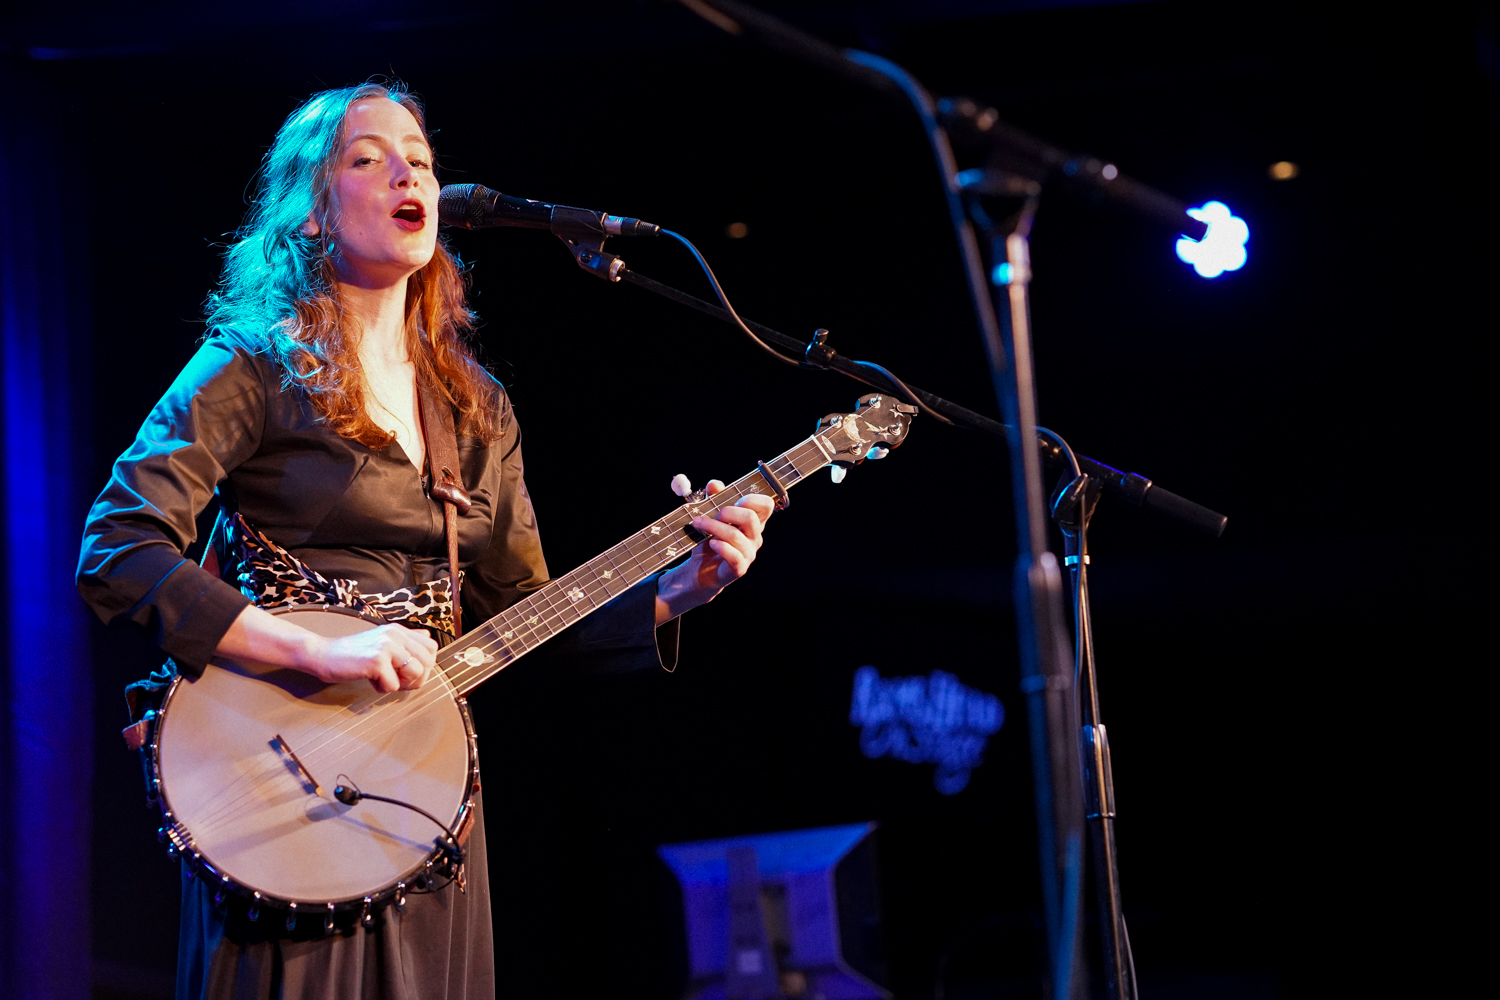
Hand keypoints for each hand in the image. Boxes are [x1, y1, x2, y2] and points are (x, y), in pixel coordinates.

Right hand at [309, 624, 438, 692]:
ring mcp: (386, 646)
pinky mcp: (376, 661)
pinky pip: (394, 685)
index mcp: (399, 630)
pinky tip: (370, 680)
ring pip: (416, 673)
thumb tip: (428, 640)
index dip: (425, 665)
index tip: (408, 672)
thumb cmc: (352, 654)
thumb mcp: (382, 641)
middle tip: (397, 681)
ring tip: (384, 680)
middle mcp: (395, 634)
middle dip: (417, 679)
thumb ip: (405, 641)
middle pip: (428, 662)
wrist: (323, 654)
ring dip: (401, 684)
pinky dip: (382, 688)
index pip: (431, 647)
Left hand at [655, 480, 775, 622]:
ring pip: (736, 535)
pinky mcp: (739, 568)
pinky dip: (721, 547)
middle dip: (727, 512)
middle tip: (710, 515)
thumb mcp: (710, 517)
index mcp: (753, 523)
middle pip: (750, 517)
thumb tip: (715, 484)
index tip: (735, 499)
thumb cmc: (709, 542)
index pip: (766, 506)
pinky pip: (734, 556)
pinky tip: (710, 543)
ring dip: (713, 527)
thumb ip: (714, 499)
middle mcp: (754, 537)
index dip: (753, 498)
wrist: (700, 571)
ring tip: (698, 525)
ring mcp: (748, 554)